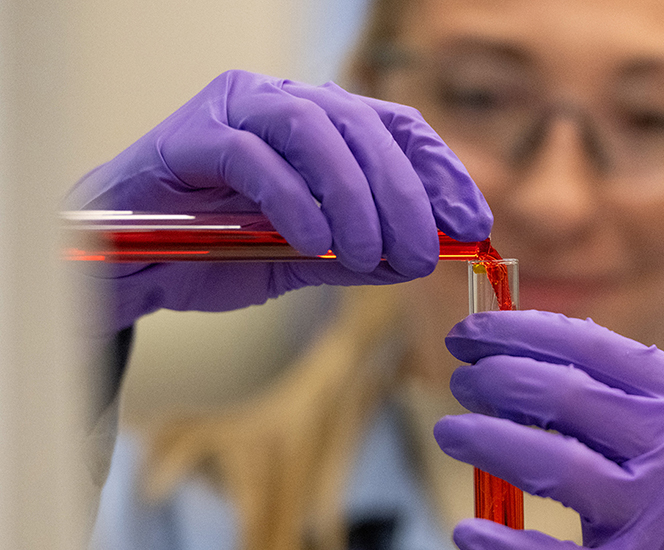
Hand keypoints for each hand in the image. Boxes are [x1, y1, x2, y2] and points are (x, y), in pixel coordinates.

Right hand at [68, 70, 491, 333]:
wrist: (125, 268)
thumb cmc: (213, 253)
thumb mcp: (305, 259)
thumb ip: (359, 252)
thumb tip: (423, 257)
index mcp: (316, 124)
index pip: (394, 126)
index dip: (441, 169)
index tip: (473, 220)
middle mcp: (280, 101)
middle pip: (363, 124)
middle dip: (405, 192)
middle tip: (422, 253)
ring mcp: (233, 109)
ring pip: (316, 130)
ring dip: (356, 197)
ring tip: (371, 255)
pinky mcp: (192, 136)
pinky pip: (256, 158)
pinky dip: (295, 202)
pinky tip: (314, 244)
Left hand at [434, 311, 663, 549]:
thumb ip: (621, 385)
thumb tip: (532, 340)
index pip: (588, 346)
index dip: (517, 332)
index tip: (470, 335)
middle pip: (564, 396)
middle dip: (496, 379)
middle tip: (460, 381)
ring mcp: (653, 516)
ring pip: (551, 466)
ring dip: (486, 441)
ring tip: (449, 431)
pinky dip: (505, 547)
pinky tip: (467, 531)